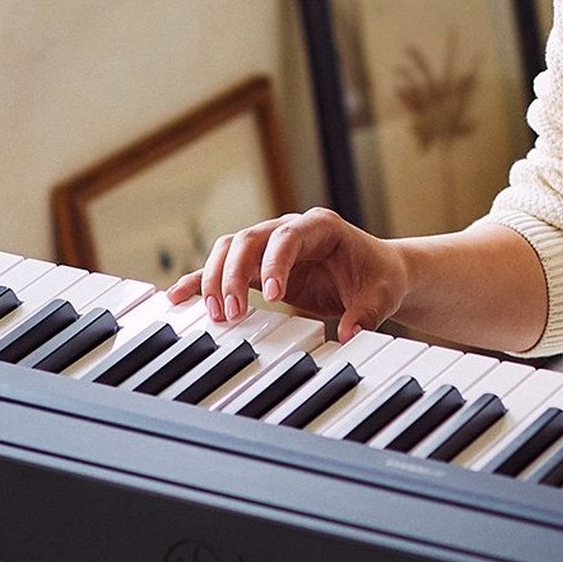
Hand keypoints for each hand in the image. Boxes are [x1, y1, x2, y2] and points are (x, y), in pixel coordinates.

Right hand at [167, 207, 405, 343]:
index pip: (289, 235)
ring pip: (231, 249)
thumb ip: (367, 313)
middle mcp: (291, 229)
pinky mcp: (259, 265)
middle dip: (235, 274)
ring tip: (218, 315)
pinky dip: (202, 279)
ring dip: (217, 279)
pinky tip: (179, 296)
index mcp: (322, 227)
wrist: (379, 273)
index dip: (275, 261)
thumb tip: (349, 334)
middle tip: (233, 313)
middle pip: (249, 239)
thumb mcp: (382, 296)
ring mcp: (271, 245)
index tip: (273, 295)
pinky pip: (224, 267)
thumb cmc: (380, 278)